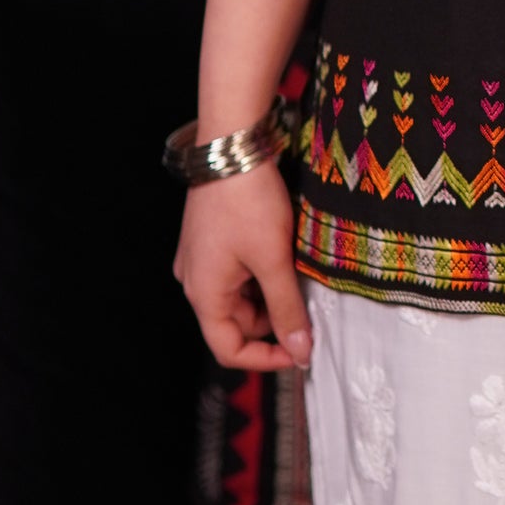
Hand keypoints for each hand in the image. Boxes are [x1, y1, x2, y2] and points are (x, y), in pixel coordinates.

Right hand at [172, 162, 312, 372]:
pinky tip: (283, 254)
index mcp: (203, 294)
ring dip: (269, 293)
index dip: (266, 358)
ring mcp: (201, 259)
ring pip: (240, 296)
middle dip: (274, 319)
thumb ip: (287, 309)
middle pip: (237, 322)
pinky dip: (261, 272)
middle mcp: (195, 281)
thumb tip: (300, 351)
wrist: (232, 146)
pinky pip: (236, 272)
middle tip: (308, 302)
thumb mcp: (274, 259)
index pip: (230, 350)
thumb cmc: (248, 202)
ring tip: (296, 271)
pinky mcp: (211, 240)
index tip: (300, 350)